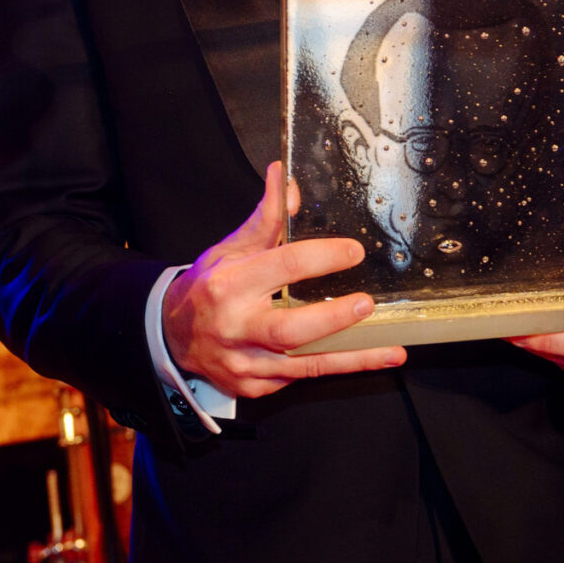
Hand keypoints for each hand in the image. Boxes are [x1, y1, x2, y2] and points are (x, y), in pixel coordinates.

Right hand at [161, 162, 404, 400]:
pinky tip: (363, 359)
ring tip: (392, 352)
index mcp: (230, 284)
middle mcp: (236, 326)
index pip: (283, 266)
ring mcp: (245, 361)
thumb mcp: (230, 249)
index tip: (353, 252)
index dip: (322, 257)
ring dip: (352, 358)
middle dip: (332, 318)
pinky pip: (299, 377)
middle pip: (289, 328)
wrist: (170, 335)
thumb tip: (284, 177)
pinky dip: (333, 367)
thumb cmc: (207, 287)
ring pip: (304, 365)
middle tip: (367, 304)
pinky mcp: (254, 385)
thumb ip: (265, 218)